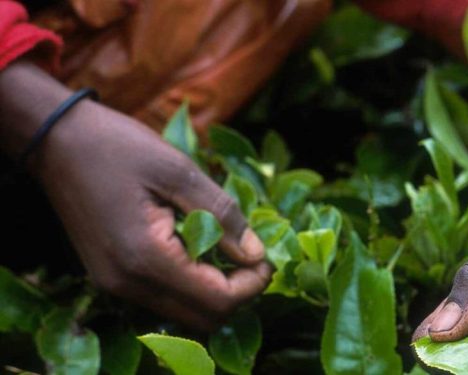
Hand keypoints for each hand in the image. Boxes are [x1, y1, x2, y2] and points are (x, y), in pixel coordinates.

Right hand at [0, 62, 270, 329]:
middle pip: (203, 319)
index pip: (217, 301)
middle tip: (252, 255)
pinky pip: (163, 299)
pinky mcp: (111, 279)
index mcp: (145, 258)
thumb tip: (257, 254)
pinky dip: (191, 284)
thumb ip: (221, 215)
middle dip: (238, 293)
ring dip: (215, 291)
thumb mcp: (179, 170)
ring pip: (184, 314)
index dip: (252, 284)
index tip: (266, 255)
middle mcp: (127, 284)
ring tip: (227, 249)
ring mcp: (115, 285)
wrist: (57, 141)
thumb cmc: (118, 146)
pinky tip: (198, 249)